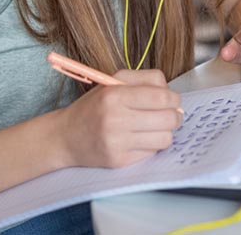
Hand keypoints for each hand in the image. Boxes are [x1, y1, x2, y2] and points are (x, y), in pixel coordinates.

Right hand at [54, 69, 182, 168]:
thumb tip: (172, 93)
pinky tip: (140, 139)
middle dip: (175, 116)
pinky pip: (152, 153)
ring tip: (156, 127)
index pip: (161, 96)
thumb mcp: (114, 83)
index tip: (172, 100)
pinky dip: (151, 145)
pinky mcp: (119, 160)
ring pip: (164, 139)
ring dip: (165, 132)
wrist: (65, 137)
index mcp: (115, 94)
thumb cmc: (93, 108)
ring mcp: (117, 142)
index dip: (174, 99)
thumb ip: (145, 80)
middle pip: (168, 119)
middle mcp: (115, 119)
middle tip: (171, 115)